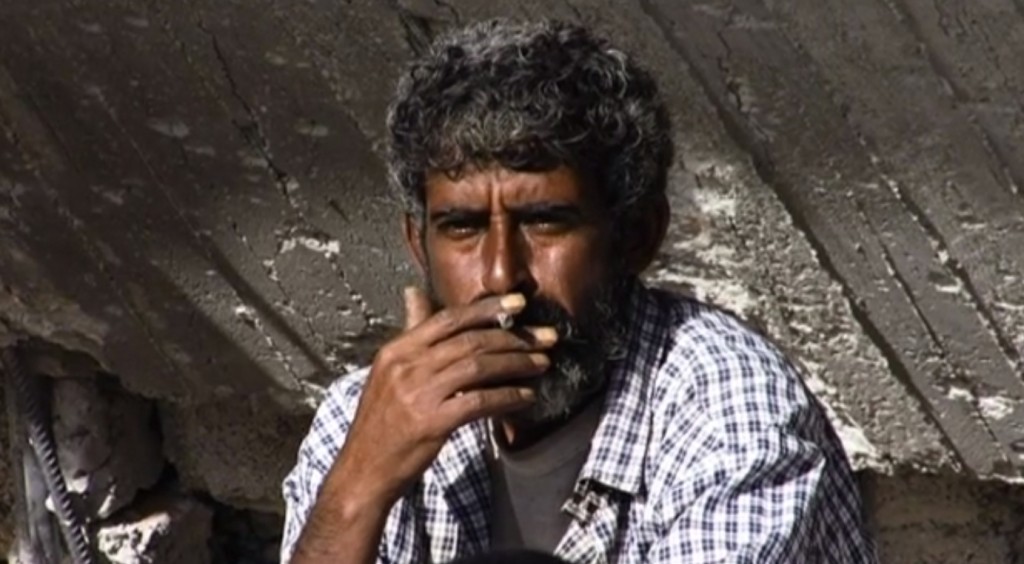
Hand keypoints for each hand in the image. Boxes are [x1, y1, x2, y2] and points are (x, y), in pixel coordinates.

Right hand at [331, 287, 556, 506]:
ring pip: (479, 367)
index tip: (519, 302)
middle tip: (546, 337)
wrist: (363, 470)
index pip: (448, 318)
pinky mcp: (431, 422)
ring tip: (542, 364)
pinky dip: (507, 397)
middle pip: (470, 341)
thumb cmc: (381, 421)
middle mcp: (406, 366)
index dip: (487, 308)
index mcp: (397, 350)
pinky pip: (479, 402)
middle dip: (514, 337)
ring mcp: (418, 394)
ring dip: (516, 364)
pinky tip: (526, 397)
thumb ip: (411, 334)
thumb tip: (414, 293)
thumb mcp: (388, 371)